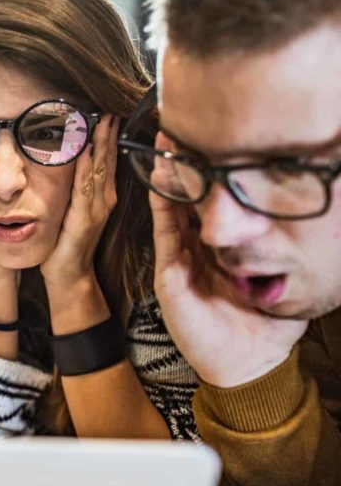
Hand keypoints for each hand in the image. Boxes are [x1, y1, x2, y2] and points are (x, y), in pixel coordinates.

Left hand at [39, 114, 119, 286]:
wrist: (68, 273)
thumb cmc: (67, 242)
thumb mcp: (72, 209)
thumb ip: (75, 187)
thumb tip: (69, 160)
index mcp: (102, 195)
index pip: (107, 160)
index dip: (109, 137)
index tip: (109, 114)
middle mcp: (104, 199)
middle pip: (107, 160)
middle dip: (108, 134)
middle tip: (110, 109)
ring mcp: (96, 209)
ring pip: (99, 170)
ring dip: (101, 144)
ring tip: (103, 121)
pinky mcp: (84, 219)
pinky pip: (85, 189)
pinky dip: (86, 169)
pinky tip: (87, 151)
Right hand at [149, 133, 306, 386]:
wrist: (252, 359)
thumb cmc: (269, 320)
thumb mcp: (288, 272)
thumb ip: (294, 247)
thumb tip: (330, 211)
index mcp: (223, 247)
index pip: (215, 201)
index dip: (213, 171)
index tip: (219, 138)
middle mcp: (199, 247)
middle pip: (190, 196)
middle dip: (188, 163)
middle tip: (185, 126)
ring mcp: (181, 259)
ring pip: (173, 208)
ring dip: (170, 175)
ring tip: (169, 141)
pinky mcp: (171, 274)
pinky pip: (164, 232)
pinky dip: (162, 205)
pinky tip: (163, 180)